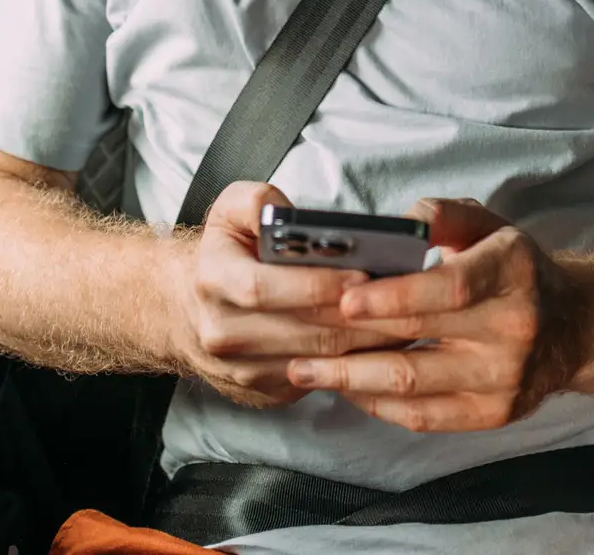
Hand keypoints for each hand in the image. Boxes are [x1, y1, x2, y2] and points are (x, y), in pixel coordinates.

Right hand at [160, 181, 403, 408]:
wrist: (183, 310)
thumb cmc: (223, 253)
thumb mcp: (228, 212)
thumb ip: (257, 202)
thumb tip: (288, 215)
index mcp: (214, 279)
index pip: (266, 288)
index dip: (317, 284)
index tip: (363, 276)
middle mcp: (222, 332)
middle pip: (305, 331)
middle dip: (361, 317)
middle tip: (407, 302)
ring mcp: (242, 370)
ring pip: (319, 362)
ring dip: (368, 344)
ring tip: (409, 321)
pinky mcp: (262, 392)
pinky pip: (319, 382)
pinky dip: (356, 366)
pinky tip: (385, 345)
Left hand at [285, 198, 584, 431]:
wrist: (574, 327)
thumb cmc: (517, 271)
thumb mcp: (491, 226)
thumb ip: (444, 216)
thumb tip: (400, 221)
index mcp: (512, 273)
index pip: (450, 289)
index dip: (393, 297)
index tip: (343, 299)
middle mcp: (514, 329)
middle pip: (419, 340)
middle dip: (350, 340)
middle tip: (299, 336)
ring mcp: (504, 379)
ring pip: (413, 386)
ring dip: (351, 380)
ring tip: (305, 370)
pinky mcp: (494, 414)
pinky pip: (424, 416)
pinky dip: (378, 404)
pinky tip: (347, 389)